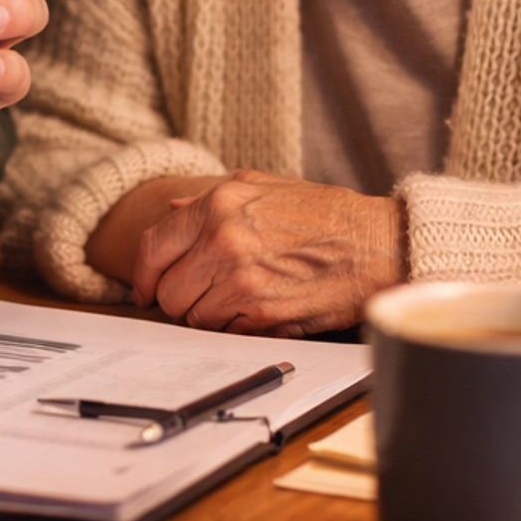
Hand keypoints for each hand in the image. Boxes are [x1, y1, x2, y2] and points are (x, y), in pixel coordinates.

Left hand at [127, 169, 405, 335]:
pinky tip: (261, 309)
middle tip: (207, 293)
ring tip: (243, 297)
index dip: (145, 275)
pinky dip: (235, 328)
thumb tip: (172, 212)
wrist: (375, 245)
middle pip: (169, 292)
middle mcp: (223, 240)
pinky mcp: (261, 315)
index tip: (146, 289)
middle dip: (182, 298)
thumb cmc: (324, 214)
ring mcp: (240, 280)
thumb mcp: (264, 187)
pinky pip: (224, 334)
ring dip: (210, 315)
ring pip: (193, 318)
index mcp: (219, 204)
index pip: (153, 247)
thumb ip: (211, 200)